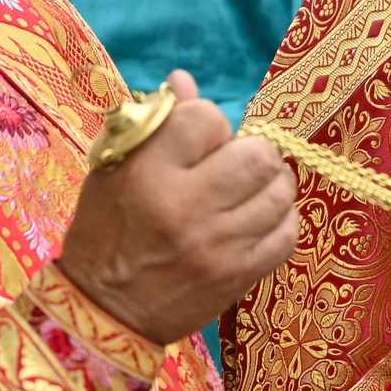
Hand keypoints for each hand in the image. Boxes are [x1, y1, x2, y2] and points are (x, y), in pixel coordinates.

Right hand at [56, 71, 298, 343]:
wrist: (103, 312)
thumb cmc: (105, 233)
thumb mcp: (114, 172)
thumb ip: (155, 126)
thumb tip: (186, 79)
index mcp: (146, 174)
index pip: (207, 117)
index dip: (207, 124)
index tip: (197, 142)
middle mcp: (186, 207)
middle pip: (259, 155)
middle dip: (251, 153)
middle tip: (234, 165)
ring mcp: (218, 245)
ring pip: (281, 192)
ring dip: (270, 185)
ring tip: (248, 191)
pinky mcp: (240, 275)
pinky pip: (288, 233)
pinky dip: (280, 220)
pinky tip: (258, 220)